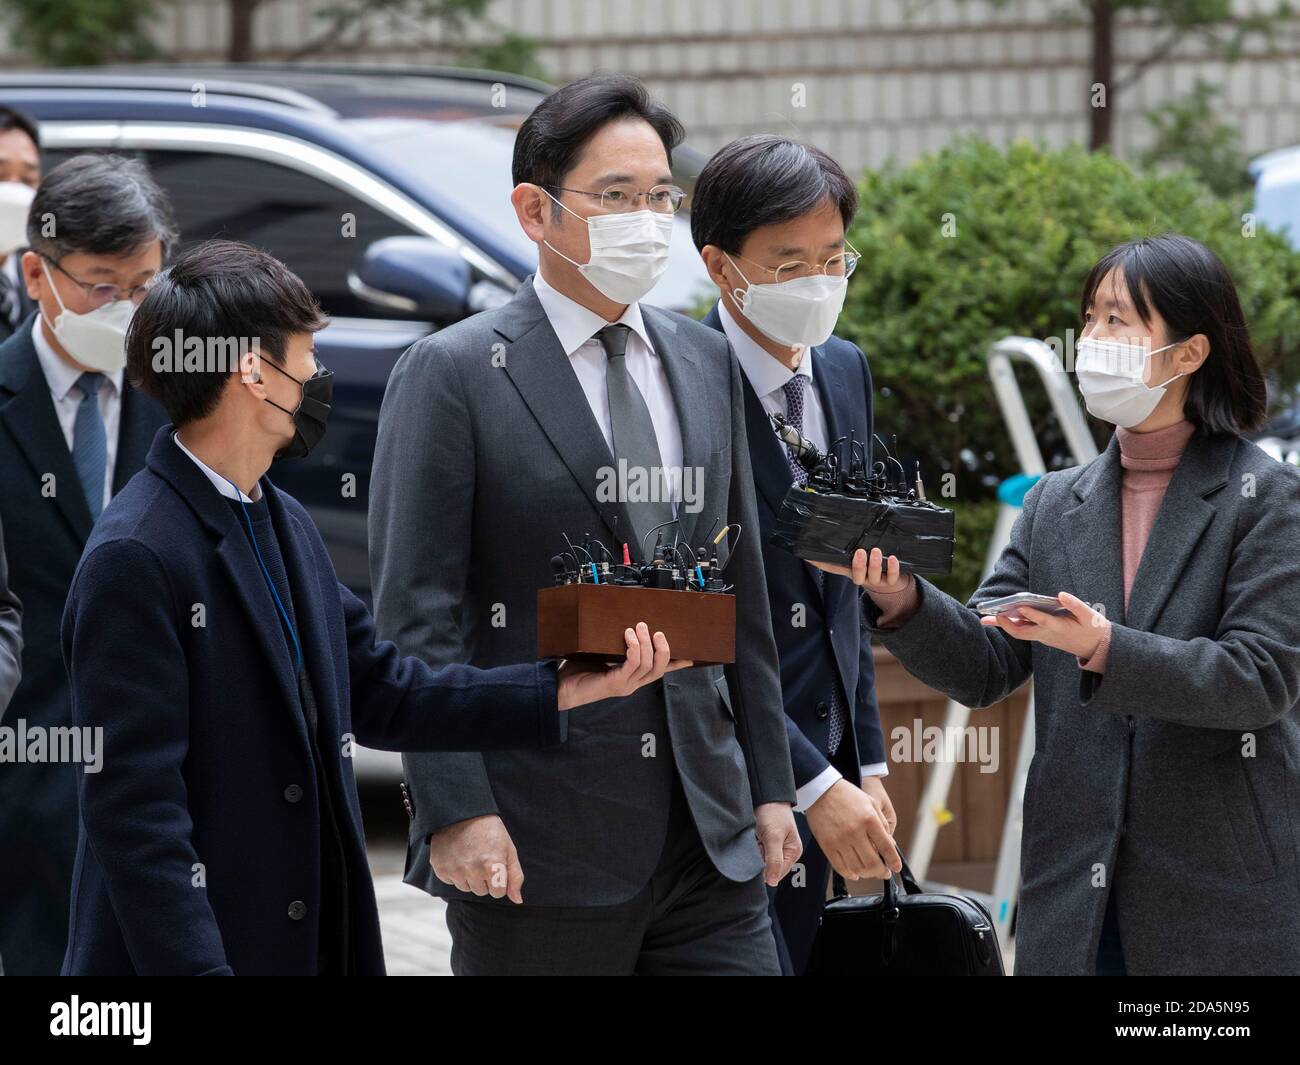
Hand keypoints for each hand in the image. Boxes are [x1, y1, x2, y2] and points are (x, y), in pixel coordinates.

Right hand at [428, 814, 524, 903]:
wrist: (462, 813)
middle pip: (482, 892)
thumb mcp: (509, 849)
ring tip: (470, 856)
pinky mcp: (440, 869)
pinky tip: (458, 856)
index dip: (498, 879)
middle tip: (482, 857)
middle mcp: (473, 871)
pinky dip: (455, 873)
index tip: (495, 864)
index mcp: (493, 866)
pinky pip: (451, 882)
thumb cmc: (490, 831)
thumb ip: (515, 877)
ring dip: (469, 877)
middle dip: (484, 879)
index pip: (498, 893)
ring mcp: (455, 871)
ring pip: (466, 888)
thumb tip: (517, 900)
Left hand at [556, 622, 692, 709]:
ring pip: (648, 664)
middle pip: (660, 668)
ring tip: (640, 627)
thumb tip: (625, 625)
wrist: (561, 689)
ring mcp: (625, 685)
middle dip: (663, 648)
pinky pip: (632, 664)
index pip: (659, 672)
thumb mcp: (602, 656)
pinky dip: (634, 648)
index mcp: (633, 678)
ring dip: (646, 643)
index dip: (676, 664)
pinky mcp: (615, 683)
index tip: (690, 657)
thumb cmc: (579, 672)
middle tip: (655, 631)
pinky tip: (629, 636)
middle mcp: (633, 684)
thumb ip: (615, 647)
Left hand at [755, 802, 801, 886]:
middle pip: (769, 869)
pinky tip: (753, 838)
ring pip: (761, 861)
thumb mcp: (773, 837)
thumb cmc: (773, 812)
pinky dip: (752, 848)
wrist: (765, 795)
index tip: (759, 854)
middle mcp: (785, 853)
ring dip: (755, 854)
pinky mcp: (765, 843)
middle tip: (758, 844)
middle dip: (760, 860)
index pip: (777, 874)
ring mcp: (774, 848)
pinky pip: (756, 853)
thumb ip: (774, 860)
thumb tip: (772, 882)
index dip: (765, 868)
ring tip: (756, 839)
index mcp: (793, 853)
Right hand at [805, 779, 901, 879]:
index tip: (895, 868)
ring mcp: (840, 840)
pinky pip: (840, 867)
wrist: (820, 790)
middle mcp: (855, 831)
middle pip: (873, 863)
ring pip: (857, 868)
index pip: (886, 848)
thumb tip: (890, 846)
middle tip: (884, 872)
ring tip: (870, 872)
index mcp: (869, 819)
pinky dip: (850, 874)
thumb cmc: (848, 795)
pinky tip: (855, 873)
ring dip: (867, 874)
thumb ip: (883, 824)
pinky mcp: (827, 845)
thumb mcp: (871, 803)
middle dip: (881, 872)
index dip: (894, 862)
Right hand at [812, 547, 909, 594]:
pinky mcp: (892, 579)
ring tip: (876, 551)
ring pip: (876, 575)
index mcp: (852, 573)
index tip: (819, 556)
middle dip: (859, 565)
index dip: (827, 565)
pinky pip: (893, 576)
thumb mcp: (851, 565)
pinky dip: (893, 568)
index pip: (837, 570)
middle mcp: (864, 578)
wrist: (890, 584)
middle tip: (860, 552)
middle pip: (859, 576)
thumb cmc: (867, 570)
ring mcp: (878, 580)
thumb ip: (834, 561)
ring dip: (875, 564)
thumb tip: (810, 553)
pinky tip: (892, 558)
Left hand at [979, 590, 1108, 658]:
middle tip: (987, 616)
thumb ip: (1075, 605)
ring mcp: (1043, 637)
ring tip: (985, 618)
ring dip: (1003, 626)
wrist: (1094, 647)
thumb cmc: (1092, 628)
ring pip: (1019, 633)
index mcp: (1060, 628)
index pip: (1043, 622)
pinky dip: (1010, 626)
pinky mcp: (1041, 636)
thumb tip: (1061, 595)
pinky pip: (1022, 632)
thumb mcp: (1090, 615)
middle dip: (1004, 624)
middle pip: (1022, 632)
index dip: (1032, 615)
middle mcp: (1047, 634)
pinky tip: (999, 618)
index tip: (1020, 607)